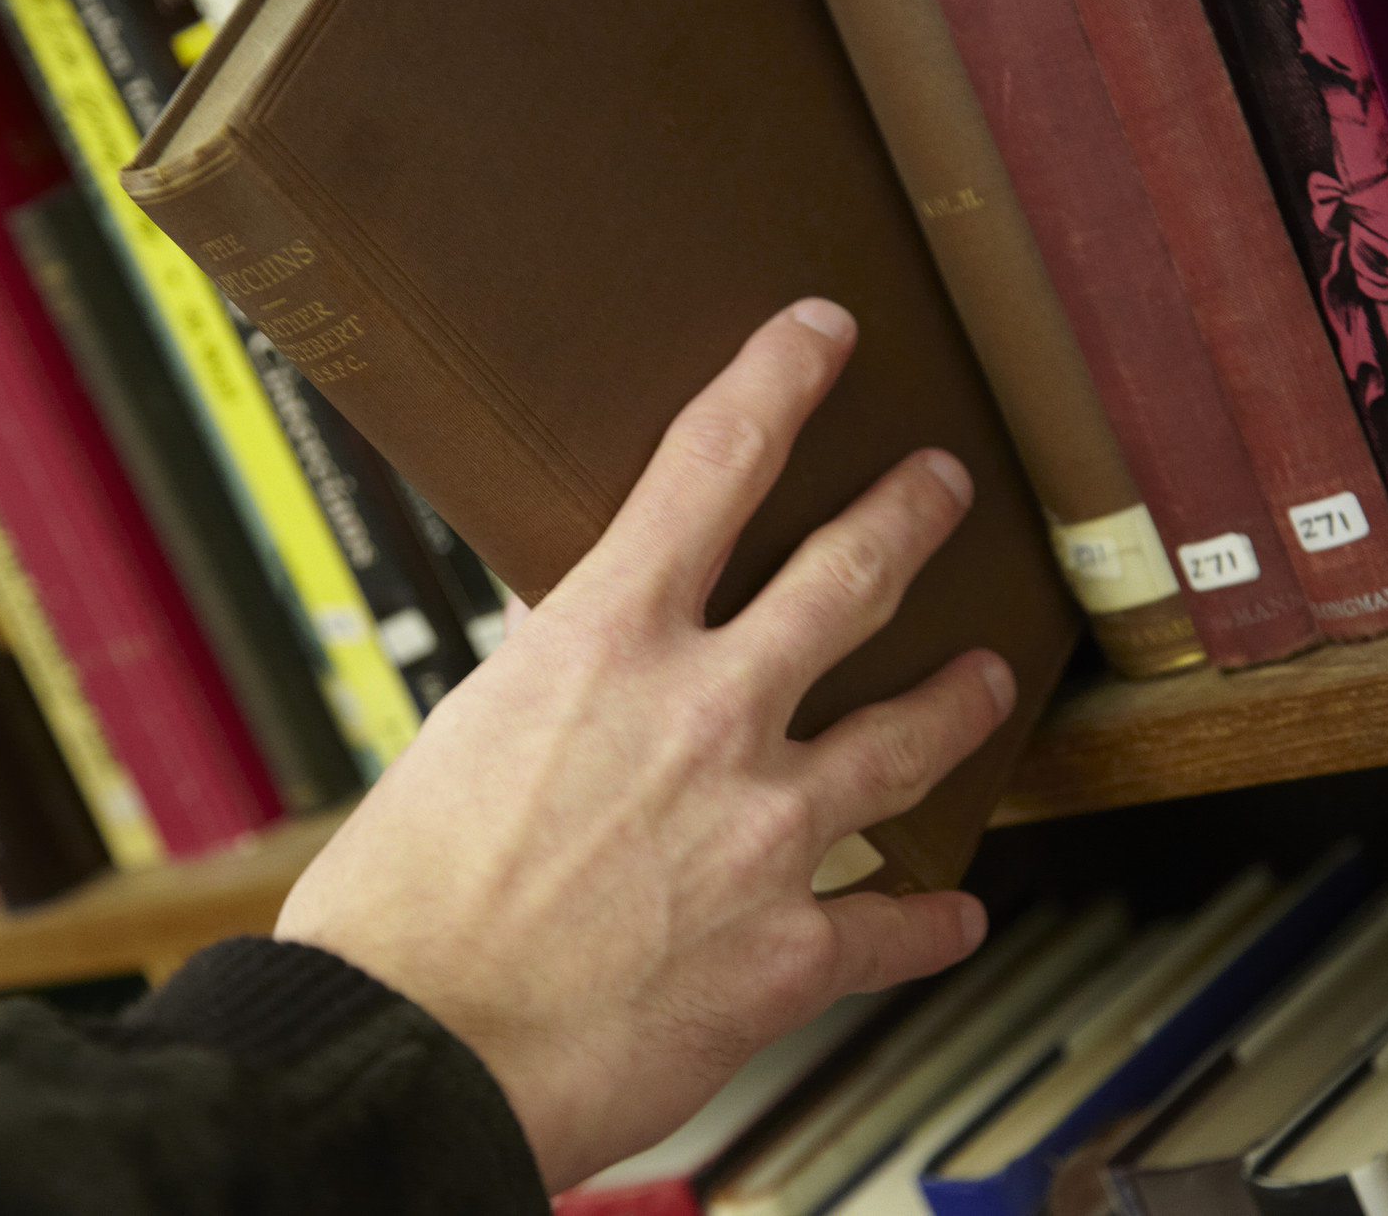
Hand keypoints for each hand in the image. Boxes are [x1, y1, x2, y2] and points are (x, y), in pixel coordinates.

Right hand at [273, 298, 1012, 1191]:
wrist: (414, 1051)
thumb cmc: (400, 907)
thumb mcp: (462, 738)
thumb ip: (556, 688)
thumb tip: (589, 662)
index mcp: (603, 646)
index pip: (711, 465)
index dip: (779, 379)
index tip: (821, 335)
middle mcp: (704, 715)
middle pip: (849, 577)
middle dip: (910, 514)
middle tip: (940, 485)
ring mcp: (764, 830)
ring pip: (908, 735)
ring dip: (959, 696)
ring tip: (987, 676)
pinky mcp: (790, 950)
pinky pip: (893, 922)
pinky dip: (929, 918)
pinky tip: (959, 913)